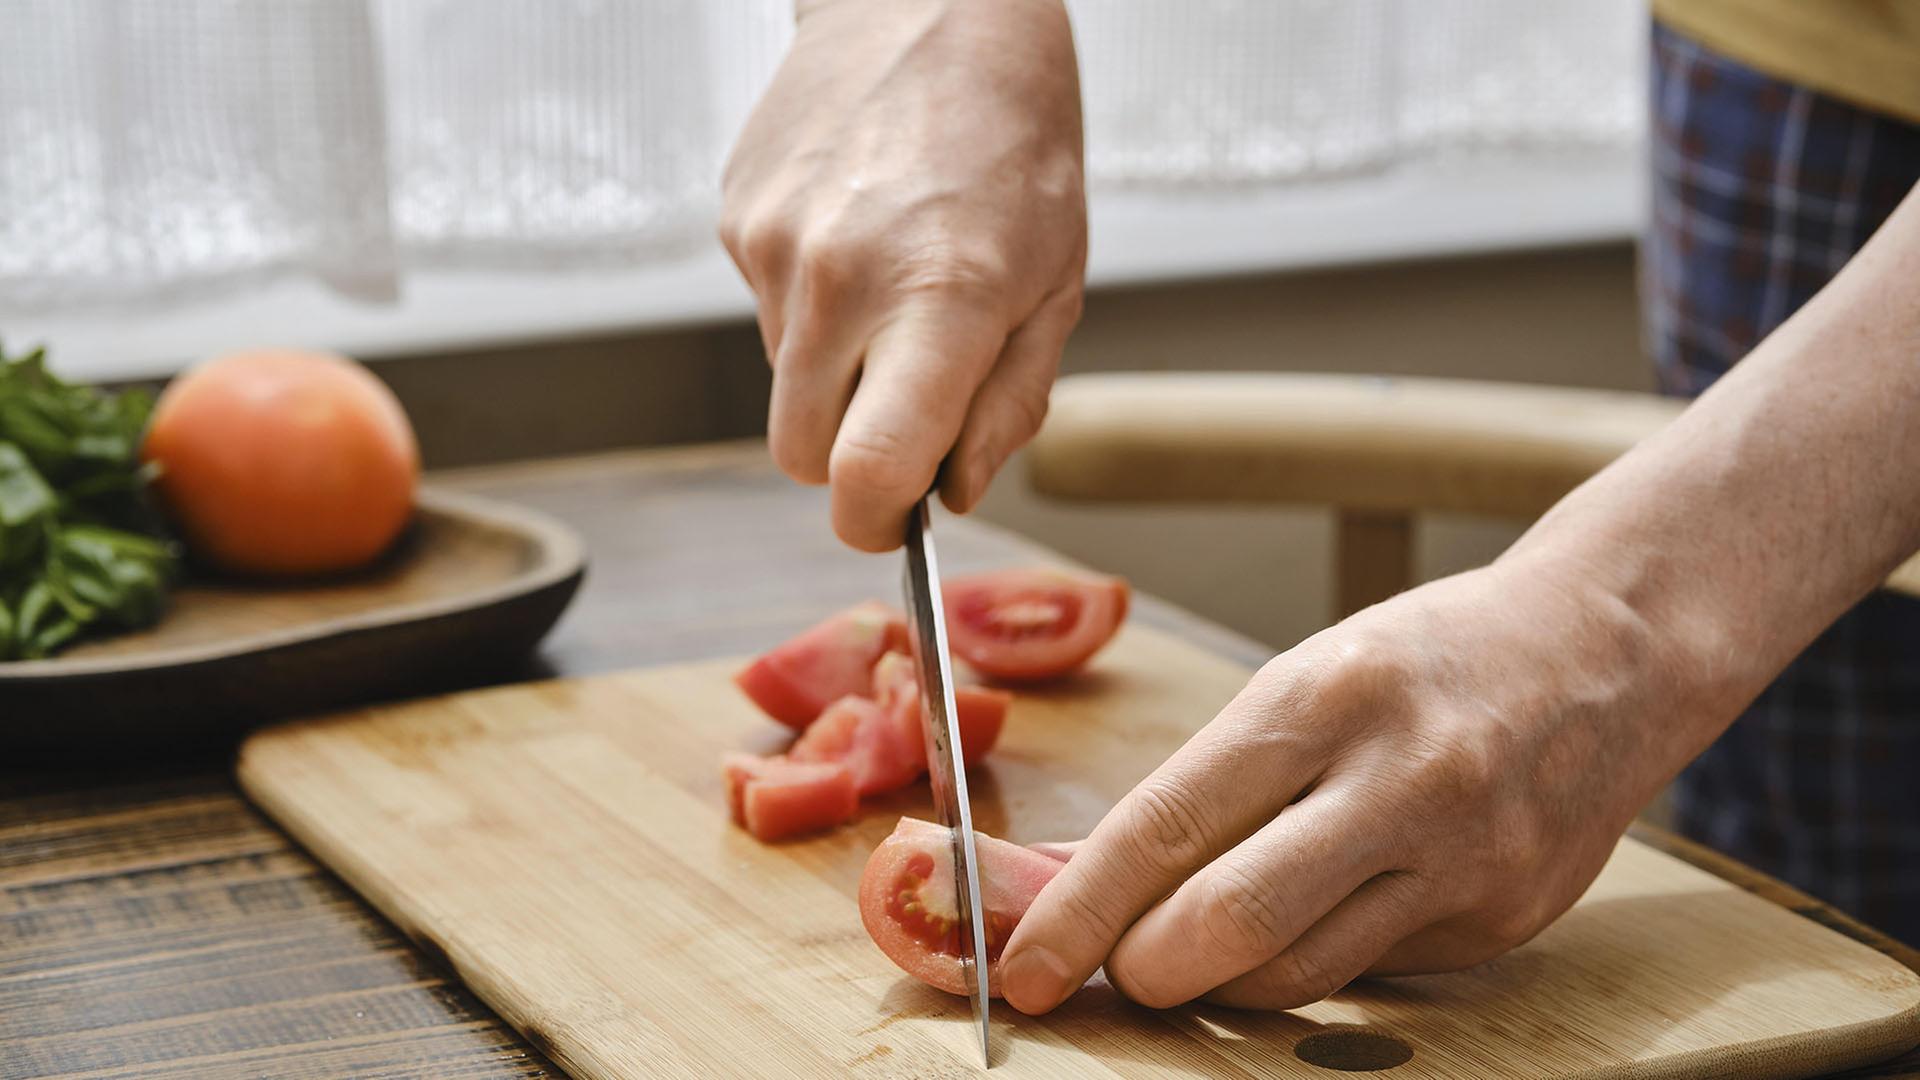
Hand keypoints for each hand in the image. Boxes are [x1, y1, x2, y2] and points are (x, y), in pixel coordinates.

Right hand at [719, 0, 1086, 550]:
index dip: (874, 522)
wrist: (931, 4)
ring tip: (892, 279)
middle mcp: (841, 277)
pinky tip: (856, 236)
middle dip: (850, 454)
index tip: (891, 517)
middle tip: (907, 397)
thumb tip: (952, 490)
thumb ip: (1009, 405)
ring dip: (835, 368)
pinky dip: (809, 304)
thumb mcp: (1056, 282)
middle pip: (801, 454)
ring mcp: (775, 246)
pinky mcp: (737, 219)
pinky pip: (767, 312)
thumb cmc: (1014, 142)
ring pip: (786, 383)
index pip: (867, 472)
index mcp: (940, 300)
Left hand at [999, 556, 1727, 1011]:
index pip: (1169, 824)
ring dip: (1218, 979)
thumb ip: (1204, 787)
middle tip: (1110, 971)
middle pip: (1230, 922)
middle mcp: (1402, 780)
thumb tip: (1083, 875)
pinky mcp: (1504, 922)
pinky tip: (1311, 914)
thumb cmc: (1428, 659)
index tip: (1021, 962)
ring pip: (1294, 974)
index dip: (1079, 909)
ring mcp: (1465, 860)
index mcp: (1326, 696)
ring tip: (1194, 947)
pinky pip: (1366, 973)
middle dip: (1143, 967)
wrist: (1608, 651)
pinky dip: (1310, 960)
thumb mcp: (1303, 681)